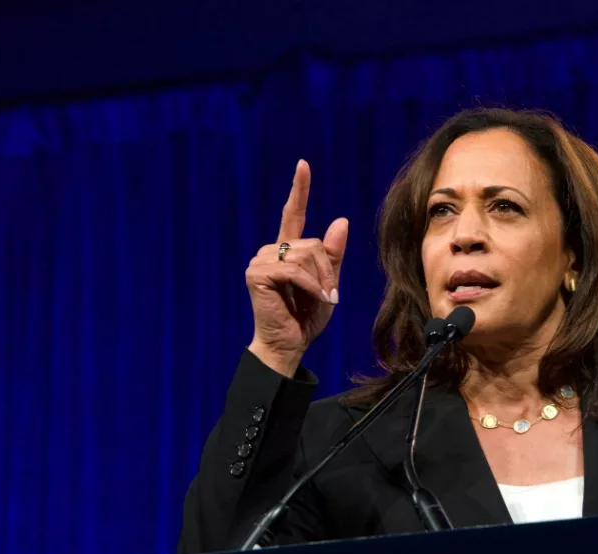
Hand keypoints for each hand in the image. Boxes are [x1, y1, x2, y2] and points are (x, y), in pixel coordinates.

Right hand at [245, 160, 347, 375]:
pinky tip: (315, 299)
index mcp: (287, 251)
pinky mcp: (257, 274)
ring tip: (321, 299)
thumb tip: (341, 220)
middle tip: (329, 295)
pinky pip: (294, 270)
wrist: (289, 344)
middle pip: (311, 243)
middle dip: (327, 269)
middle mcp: (271, 251)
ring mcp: (261, 261)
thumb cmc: (307, 317)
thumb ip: (333, 255)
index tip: (303, 165)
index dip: (299, 189)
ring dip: (320, 280)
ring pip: (305, 255)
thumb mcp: (328, 283)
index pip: (293, 213)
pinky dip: (311, 286)